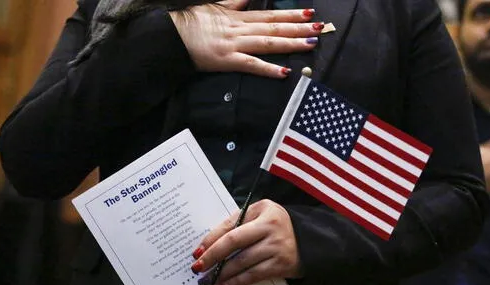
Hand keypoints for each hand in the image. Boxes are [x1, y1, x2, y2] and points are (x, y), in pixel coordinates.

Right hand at [169, 0, 320, 77]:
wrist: (170, 36)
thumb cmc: (189, 23)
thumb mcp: (213, 7)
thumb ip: (233, 3)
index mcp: (237, 17)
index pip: (269, 14)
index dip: (289, 13)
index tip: (307, 12)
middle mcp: (239, 29)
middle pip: (274, 26)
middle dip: (299, 26)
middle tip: (319, 26)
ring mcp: (234, 44)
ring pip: (268, 42)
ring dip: (291, 42)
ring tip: (311, 42)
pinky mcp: (227, 60)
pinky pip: (251, 64)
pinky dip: (268, 69)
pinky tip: (284, 72)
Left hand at [191, 199, 301, 284]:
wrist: (311, 242)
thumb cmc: (279, 227)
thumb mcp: (262, 215)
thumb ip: (241, 222)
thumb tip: (211, 243)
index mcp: (263, 210)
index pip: (231, 225)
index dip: (211, 238)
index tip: (197, 251)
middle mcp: (270, 227)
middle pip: (234, 242)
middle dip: (212, 256)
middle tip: (198, 267)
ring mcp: (276, 247)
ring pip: (242, 261)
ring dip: (222, 272)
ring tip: (208, 280)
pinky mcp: (281, 265)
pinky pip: (253, 275)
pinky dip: (236, 282)